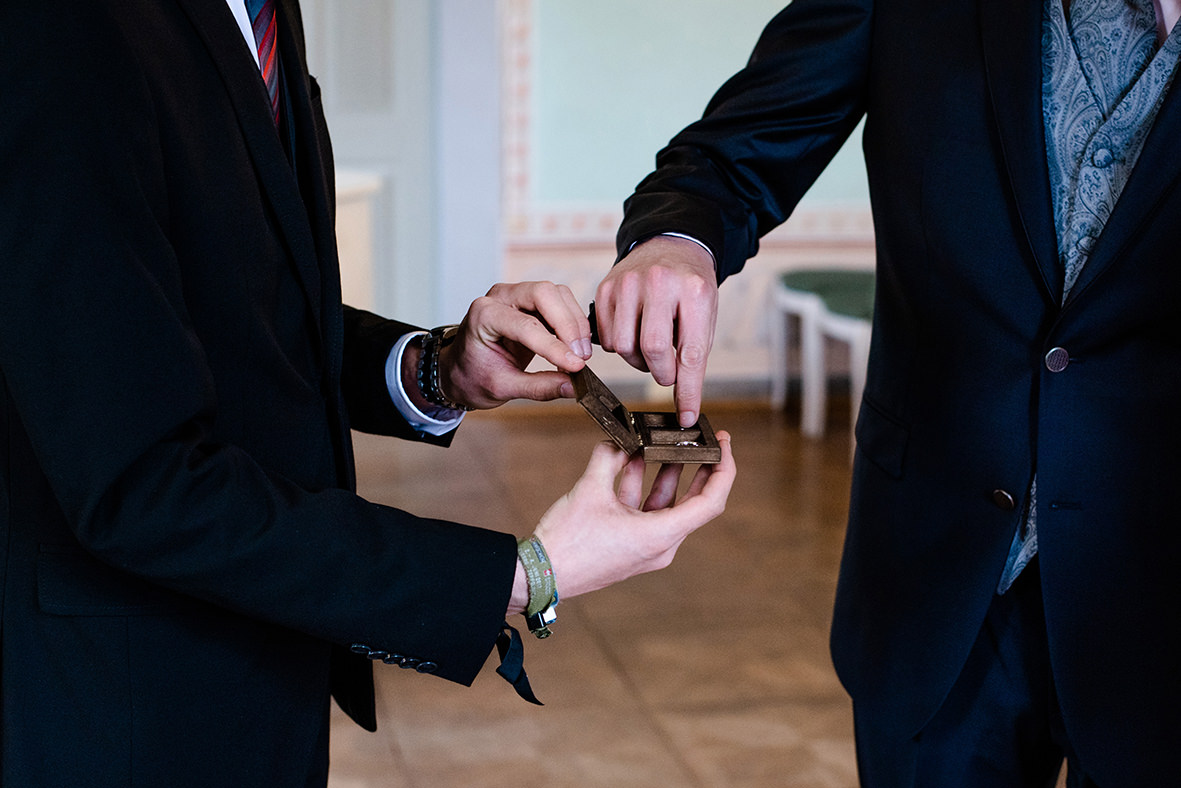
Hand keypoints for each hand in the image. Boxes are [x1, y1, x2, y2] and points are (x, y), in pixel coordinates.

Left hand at [438, 281, 592, 409]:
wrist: (459, 371)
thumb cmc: (471, 376)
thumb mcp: (501, 388)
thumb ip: (538, 387)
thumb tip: (573, 387)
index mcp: (483, 315)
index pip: (526, 325)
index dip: (554, 346)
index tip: (576, 366)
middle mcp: (500, 297)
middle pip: (544, 293)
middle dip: (568, 324)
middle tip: (580, 357)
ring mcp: (517, 295)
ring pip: (557, 294)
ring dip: (574, 323)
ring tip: (580, 355)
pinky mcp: (532, 302)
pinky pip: (560, 302)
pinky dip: (573, 322)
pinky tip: (575, 347)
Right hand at [507, 431, 734, 612]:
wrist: (541, 575)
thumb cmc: (568, 542)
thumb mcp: (590, 490)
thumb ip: (608, 459)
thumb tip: (617, 441)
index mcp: (660, 535)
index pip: (710, 502)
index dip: (723, 470)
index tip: (724, 445)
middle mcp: (661, 545)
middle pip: (694, 502)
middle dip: (700, 468)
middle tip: (707, 440)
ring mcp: (646, 547)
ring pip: (666, 504)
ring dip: (663, 473)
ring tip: (661, 442)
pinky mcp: (630, 546)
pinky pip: (645, 512)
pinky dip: (641, 487)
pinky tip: (629, 461)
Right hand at [594, 236, 717, 426]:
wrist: (671, 246)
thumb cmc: (690, 287)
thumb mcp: (705, 315)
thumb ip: (694, 355)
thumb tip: (685, 404)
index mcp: (694, 292)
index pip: (690, 353)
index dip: (688, 390)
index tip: (687, 414)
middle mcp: (660, 283)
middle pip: (652, 349)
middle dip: (661, 373)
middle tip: (667, 373)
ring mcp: (629, 283)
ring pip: (625, 346)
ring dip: (638, 360)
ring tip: (651, 348)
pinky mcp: (606, 288)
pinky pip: (607, 337)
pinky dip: (621, 345)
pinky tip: (634, 332)